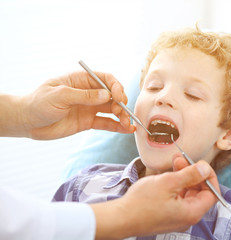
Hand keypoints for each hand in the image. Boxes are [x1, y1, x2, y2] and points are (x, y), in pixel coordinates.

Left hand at [16, 71, 134, 138]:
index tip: (120, 97)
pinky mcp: (88, 122)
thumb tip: (107, 95)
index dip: (116, 86)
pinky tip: (126, 129)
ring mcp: (89, 107)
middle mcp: (88, 93)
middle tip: (121, 112)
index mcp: (81, 80)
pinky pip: (106, 123)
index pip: (106, 79)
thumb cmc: (39, 103)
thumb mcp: (60, 96)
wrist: (28, 122)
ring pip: (112, 110)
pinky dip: (117, 126)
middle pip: (112, 95)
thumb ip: (84, 96)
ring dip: (122, 115)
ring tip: (127, 124)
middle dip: (121, 103)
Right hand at [91, 156, 218, 238]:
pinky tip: (167, 175)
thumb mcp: (169, 182)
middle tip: (181, 159)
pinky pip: (177, 198)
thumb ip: (190, 175)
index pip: (212, 194)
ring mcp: (177, 217)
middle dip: (193, 174)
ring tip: (173, 162)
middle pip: (199, 192)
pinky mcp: (167, 215)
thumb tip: (205, 168)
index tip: (201, 164)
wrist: (120, 218)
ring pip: (187, 194)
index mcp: (192, 212)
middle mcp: (187, 217)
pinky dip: (175, 185)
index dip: (209, 177)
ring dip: (183, 177)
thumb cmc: (142, 202)